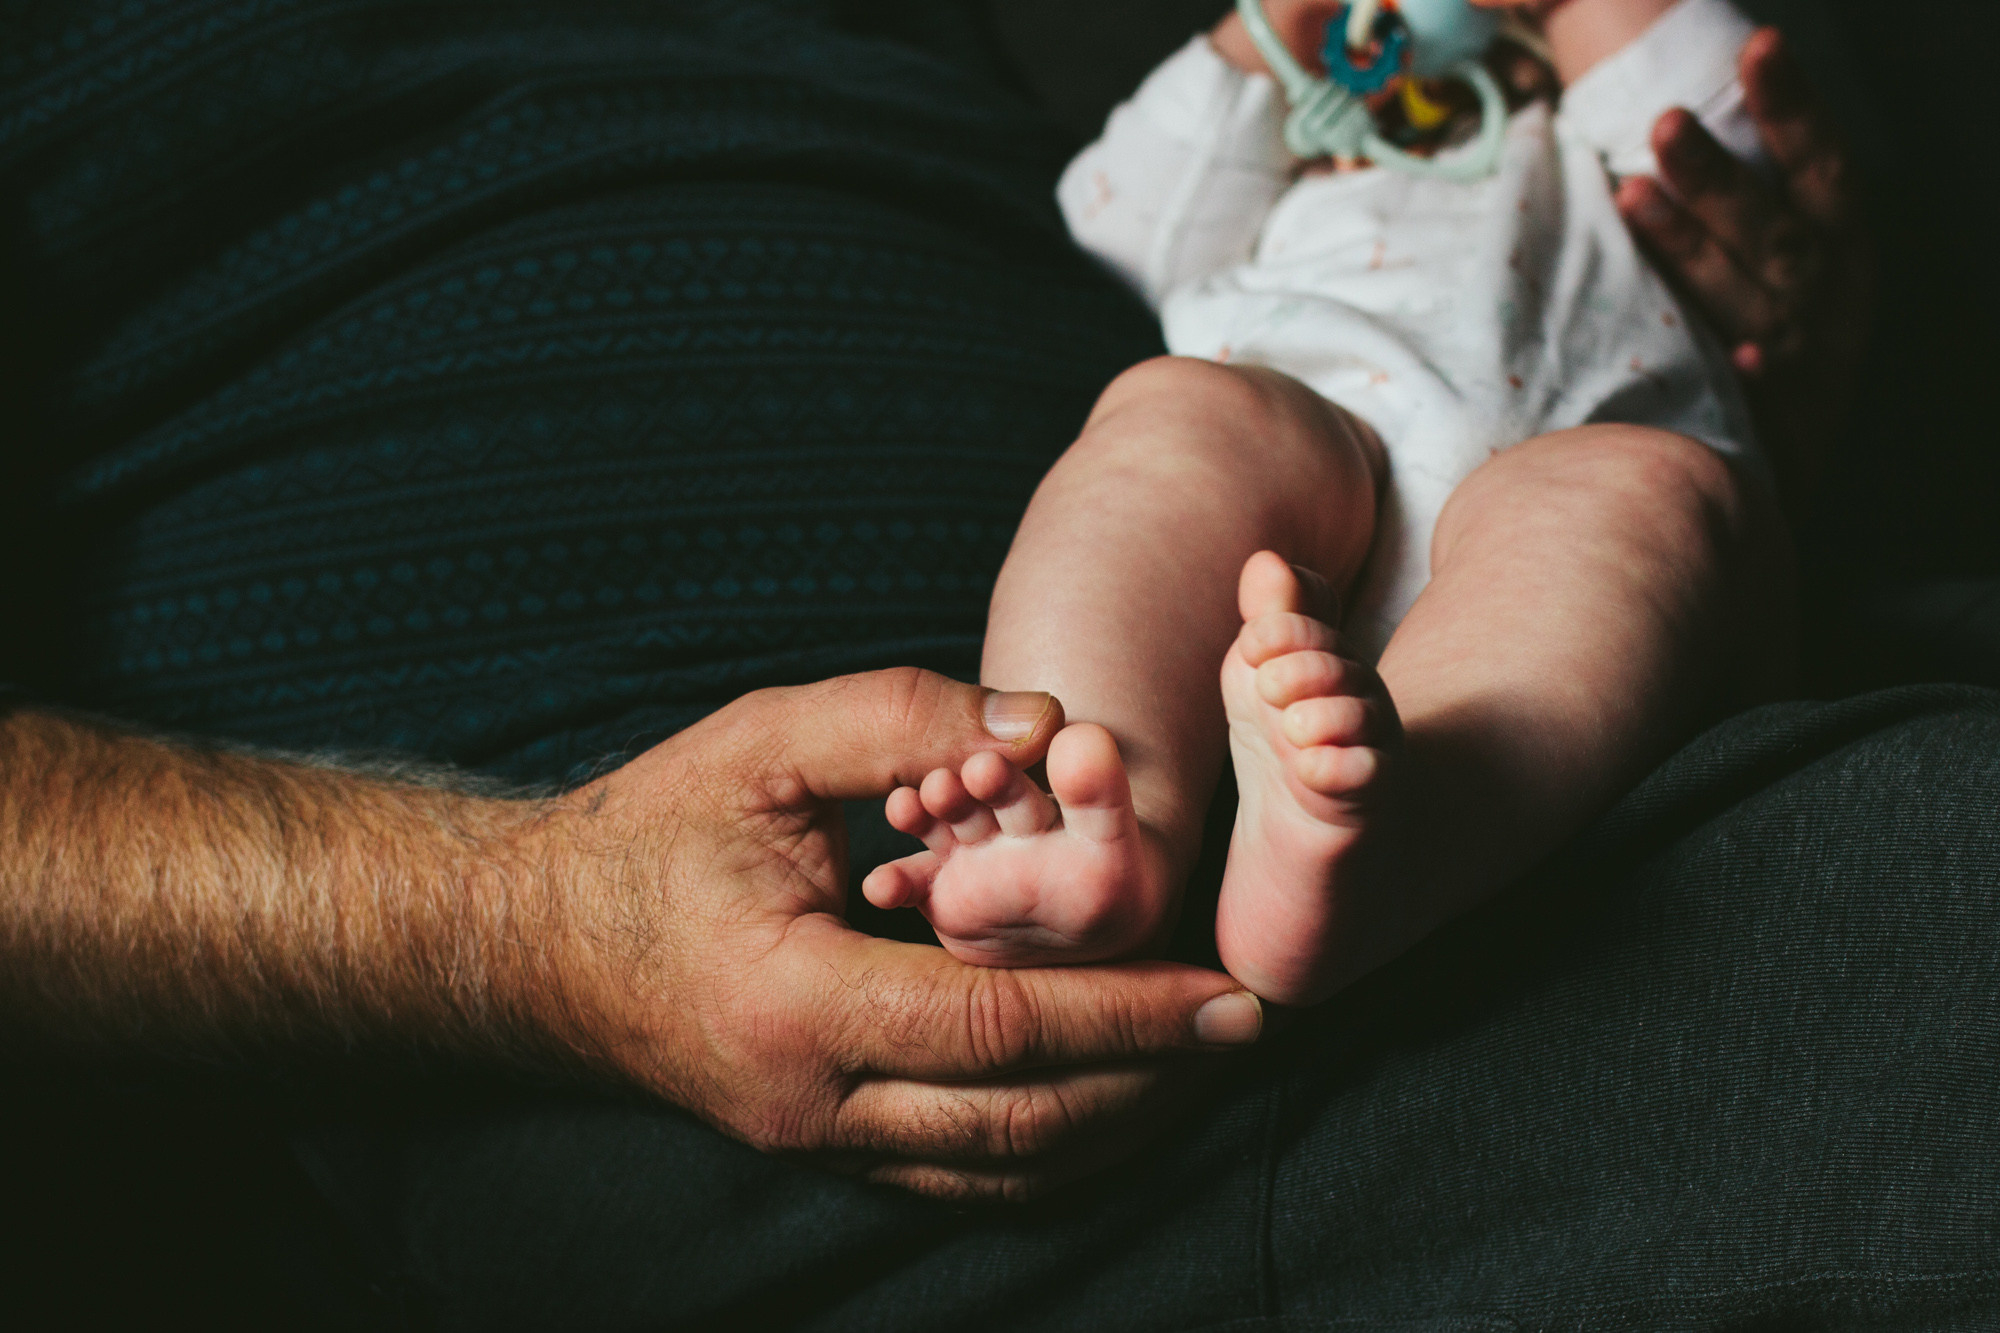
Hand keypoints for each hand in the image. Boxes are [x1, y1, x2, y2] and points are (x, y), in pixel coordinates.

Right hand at [526, 669, 1262, 1201]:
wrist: (527, 942)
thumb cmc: (643, 834)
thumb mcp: (758, 744)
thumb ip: (903, 720)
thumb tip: (1046, 729)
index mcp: (794, 1004)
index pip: (999, 1030)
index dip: (1127, 1013)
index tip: (1229, 991)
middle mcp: (809, 1103)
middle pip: (1021, 1124)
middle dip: (1150, 1080)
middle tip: (1244, 1026)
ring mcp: (812, 1141)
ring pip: (999, 1168)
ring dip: (1113, 1122)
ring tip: (1197, 1062)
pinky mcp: (816, 1144)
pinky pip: (957, 1172)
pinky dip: (1045, 1142)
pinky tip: (1104, 1095)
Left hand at [1615, 28, 1874, 503]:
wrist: (1776, 474)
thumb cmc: (1755, 345)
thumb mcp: (1769, 271)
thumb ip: (1735, 211)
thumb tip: (1664, 126)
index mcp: (1840, 251)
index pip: (1820, 165)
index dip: (1793, 106)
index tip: (1759, 45)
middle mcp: (1830, 303)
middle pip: (1773, 229)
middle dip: (1719, 176)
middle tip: (1664, 122)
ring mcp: (1805, 367)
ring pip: (1750, 301)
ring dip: (1691, 249)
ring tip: (1631, 196)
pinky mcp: (1778, 432)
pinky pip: (1760, 403)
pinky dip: (1753, 376)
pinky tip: (1738, 358)